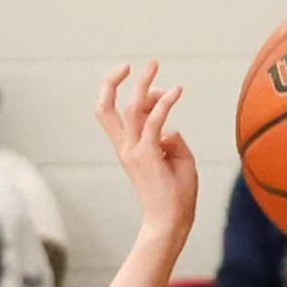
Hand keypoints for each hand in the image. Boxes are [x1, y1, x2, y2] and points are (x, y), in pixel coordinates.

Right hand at [95, 61, 196, 240]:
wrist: (170, 222)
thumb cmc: (176, 196)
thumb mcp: (178, 160)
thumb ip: (172, 139)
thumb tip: (171, 127)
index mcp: (127, 149)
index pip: (116, 115)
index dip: (128, 95)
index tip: (152, 88)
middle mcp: (126, 147)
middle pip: (109, 107)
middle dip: (115, 81)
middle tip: (141, 64)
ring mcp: (135, 151)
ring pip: (131, 108)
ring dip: (143, 84)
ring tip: (153, 64)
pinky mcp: (148, 155)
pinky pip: (154, 122)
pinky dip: (164, 104)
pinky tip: (176, 91)